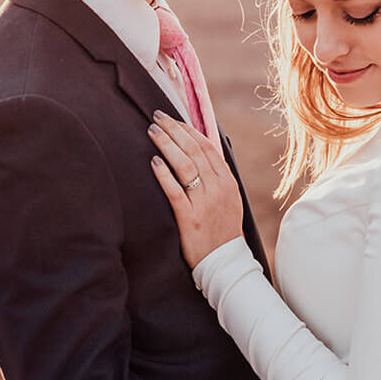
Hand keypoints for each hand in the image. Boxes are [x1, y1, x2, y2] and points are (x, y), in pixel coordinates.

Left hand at [149, 110, 244, 267]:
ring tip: (152, 132)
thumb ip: (216, 177)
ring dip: (167, 145)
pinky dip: (164, 174)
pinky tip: (153, 161)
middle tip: (157, 117)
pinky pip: (175, 190)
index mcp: (227, 181)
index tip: (173, 119)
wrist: (224, 262)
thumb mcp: (228, 200)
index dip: (188, 130)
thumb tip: (199, 154)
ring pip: (184, 165)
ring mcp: (204, 203)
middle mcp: (217, 188)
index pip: (207, 147)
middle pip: (194, 151)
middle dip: (174, 130)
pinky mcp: (190, 218)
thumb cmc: (222, 230)